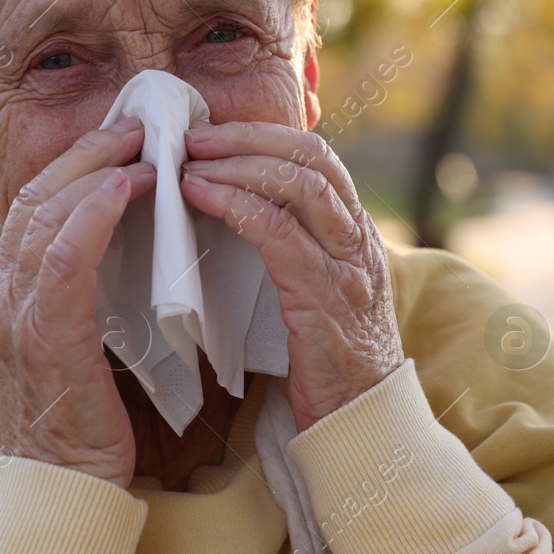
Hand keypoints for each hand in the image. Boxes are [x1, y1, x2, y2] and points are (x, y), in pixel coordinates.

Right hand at [0, 118, 155, 485]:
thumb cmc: (79, 425)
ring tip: (142, 144)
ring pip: (44, 214)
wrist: (59, 494)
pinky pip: (62, 256)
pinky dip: (93, 213)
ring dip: (97, 170)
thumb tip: (124, 247)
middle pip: (33, 198)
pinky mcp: (41, 335)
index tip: (121, 141)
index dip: (74, 167)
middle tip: (136, 124)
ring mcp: (9, 314)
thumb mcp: (72, 347)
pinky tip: (126, 186)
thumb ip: (81, 296)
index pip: (30, 208)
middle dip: (86, 153)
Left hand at [180, 121, 402, 430]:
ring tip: (191, 164)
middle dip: (249, 138)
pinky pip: (280, 234)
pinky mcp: (324, 298)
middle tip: (196, 137)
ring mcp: (346, 266)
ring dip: (238, 165)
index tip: (215, 134)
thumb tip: (241, 213)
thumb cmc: (328, 360)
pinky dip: (237, 205)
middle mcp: (358, 239)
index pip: (318, 158)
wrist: (362, 419)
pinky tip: (202, 198)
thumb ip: (295, 249)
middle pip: (311, 158)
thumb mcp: (319, 290)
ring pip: (300, 185)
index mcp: (356, 233)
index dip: (265, 136)